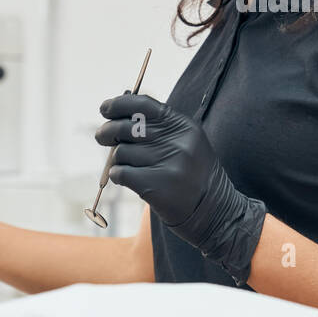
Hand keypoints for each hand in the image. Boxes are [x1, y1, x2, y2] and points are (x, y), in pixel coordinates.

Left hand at [95, 93, 265, 283]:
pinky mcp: (156, 186)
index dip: (119, 104)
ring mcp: (168, 164)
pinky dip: (117, 175)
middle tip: (102, 137)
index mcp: (185, 126)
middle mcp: (178, 142)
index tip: (105, 108)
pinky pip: (120, 173)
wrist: (215, 212)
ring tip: (132, 167)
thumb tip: (117, 109)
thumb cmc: (193, 175)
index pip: (144, 105)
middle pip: (126, 127)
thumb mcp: (185, 142)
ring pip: (121, 152)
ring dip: (118, 160)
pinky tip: (127, 179)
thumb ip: (157, 126)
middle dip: (107, 131)